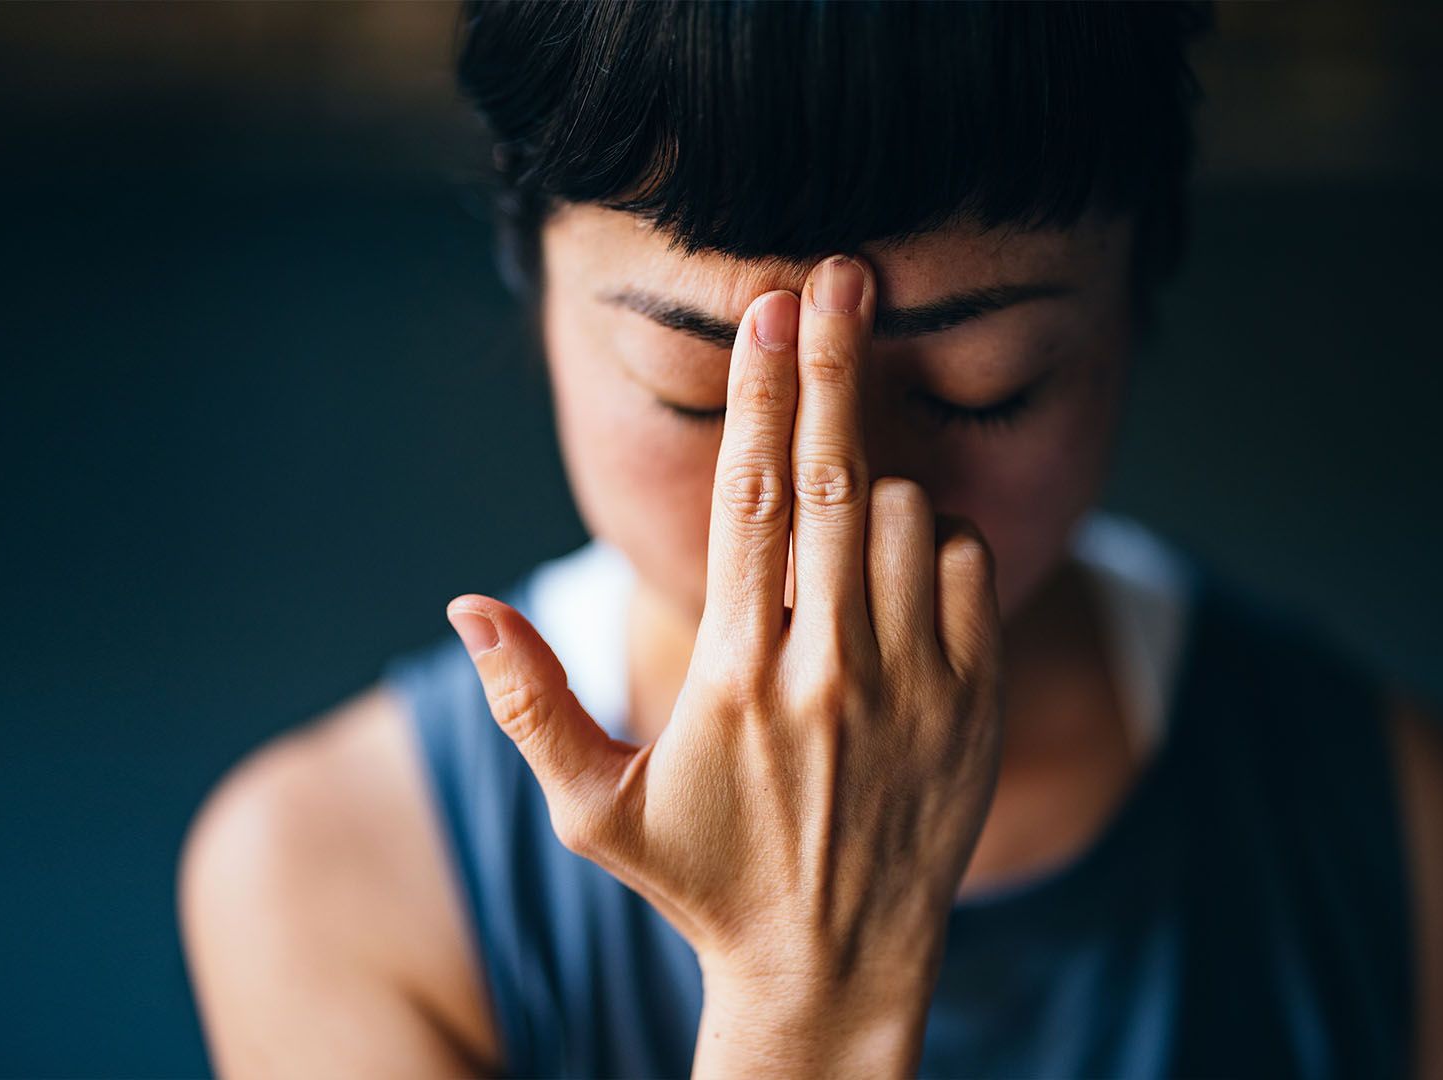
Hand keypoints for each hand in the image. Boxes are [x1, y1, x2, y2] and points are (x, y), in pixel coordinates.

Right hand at [446, 254, 1005, 1076]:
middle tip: (841, 275)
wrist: (832, 968)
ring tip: (841, 500)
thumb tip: (467, 603)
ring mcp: (915, 687)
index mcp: (734, 680)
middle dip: (837, 364)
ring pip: (908, 517)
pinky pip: (969, 566)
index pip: (748, 504)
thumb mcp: (592, 809)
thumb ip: (527, 704)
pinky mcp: (975, 703)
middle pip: (835, 481)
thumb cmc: (701, 881)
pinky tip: (895, 561)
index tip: (768, 309)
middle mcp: (830, 674)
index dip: (759, 395)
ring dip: (875, 478)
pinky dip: (935, 538)